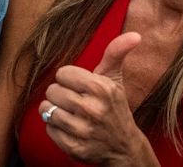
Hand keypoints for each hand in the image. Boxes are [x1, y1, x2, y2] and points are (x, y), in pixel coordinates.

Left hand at [39, 32, 152, 163]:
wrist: (124, 148)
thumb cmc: (115, 108)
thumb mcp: (115, 80)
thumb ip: (116, 53)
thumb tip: (135, 35)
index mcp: (101, 89)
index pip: (62, 73)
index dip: (69, 79)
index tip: (80, 87)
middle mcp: (92, 110)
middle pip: (52, 90)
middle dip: (60, 94)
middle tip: (74, 101)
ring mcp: (83, 131)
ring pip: (47, 109)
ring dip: (55, 110)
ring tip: (70, 114)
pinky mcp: (74, 148)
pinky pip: (48, 128)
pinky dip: (55, 128)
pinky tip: (70, 128)